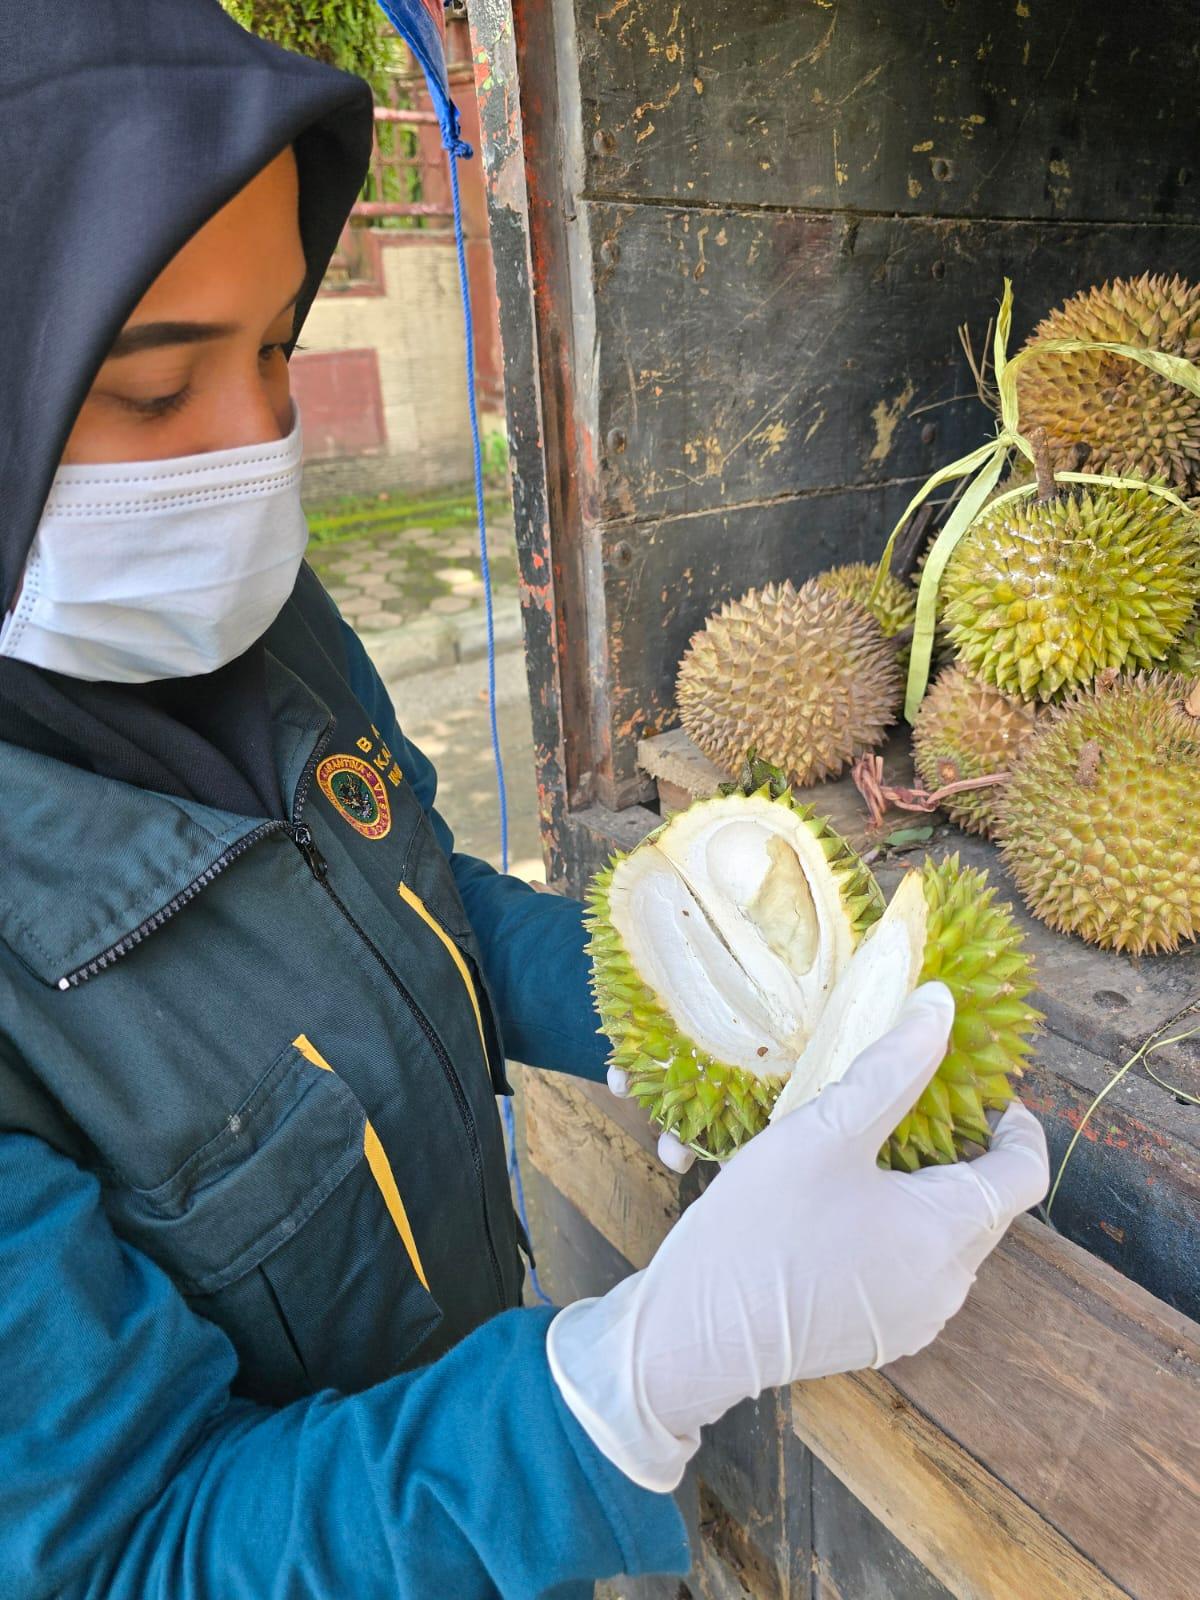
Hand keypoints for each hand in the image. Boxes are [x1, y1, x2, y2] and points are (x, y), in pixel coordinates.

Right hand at [549, 983, 1048, 1491]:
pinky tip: (842, 1208)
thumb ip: (890, 1068)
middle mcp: (948, 1286)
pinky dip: (898, 1232)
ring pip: (948, 1238)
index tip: (977, 1088)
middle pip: (987, 1204)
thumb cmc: (757, 1229)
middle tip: (909, 1106)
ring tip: (868, 1152)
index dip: (1013, 1122)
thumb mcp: (821, 1132)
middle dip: (961, 1151)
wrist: (691, 1338)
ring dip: (927, 1192)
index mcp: (946, 1232)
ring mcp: (915, 1320)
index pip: (1024, 1172)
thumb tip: (940, 1007)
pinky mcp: (879, 1338)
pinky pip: (913, 1271)